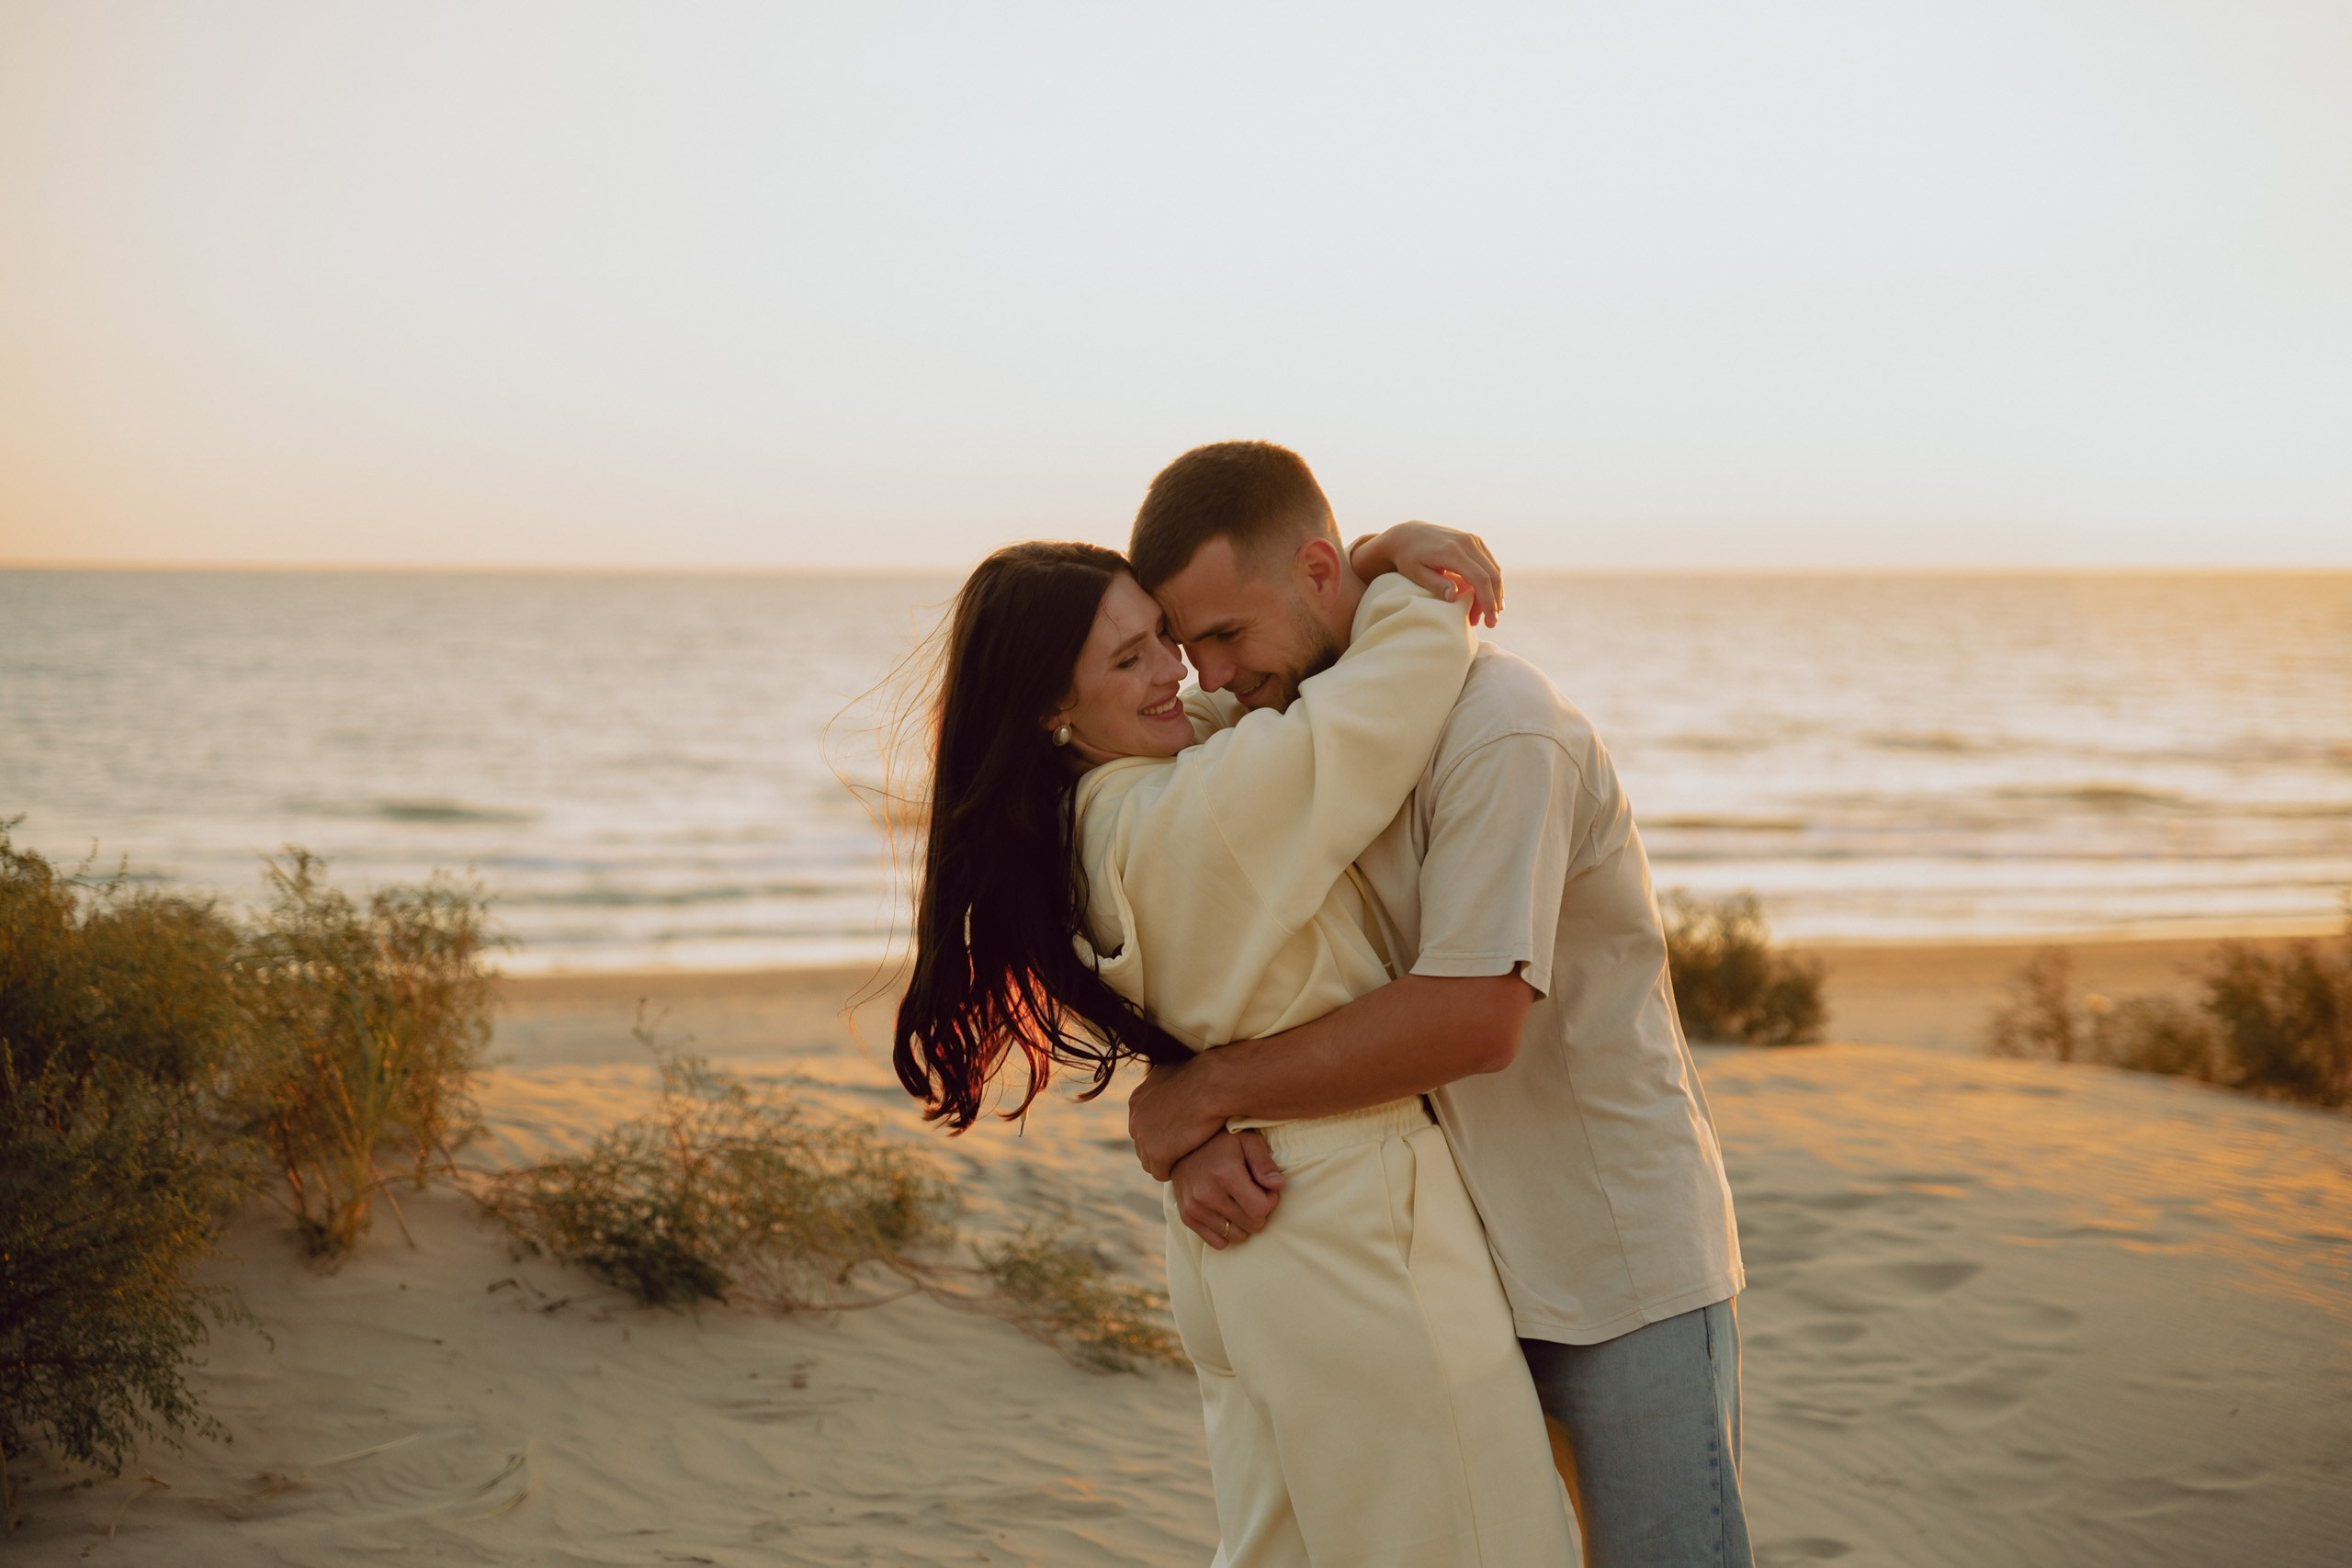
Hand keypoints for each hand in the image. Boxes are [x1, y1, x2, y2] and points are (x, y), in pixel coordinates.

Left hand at [1127, 1056, 1233, 1180]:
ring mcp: (1144, 1138)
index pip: (1141, 1127)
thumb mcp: (1168, 1072)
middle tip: (1183, 1147)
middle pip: (1143, 1146)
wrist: (1212, 1085)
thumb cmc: (1199, 1076)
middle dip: (1160, 1149)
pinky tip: (1187, 1163)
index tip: (1177, 1133)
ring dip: (1166, 1162)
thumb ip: (1158, 1085)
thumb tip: (1162, 1090)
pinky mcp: (1157, 1153)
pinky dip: (1172, 1171)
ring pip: (1149, 1162)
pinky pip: (1160, 1173)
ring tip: (1185, 1157)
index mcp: (1136, 1101)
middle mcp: (1135, 1120)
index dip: (1159, 1133)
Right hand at [1170, 1130, 1285, 1249]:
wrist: (1183, 1147)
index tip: (1265, 1188)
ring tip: (1237, 1202)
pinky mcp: (1187, 1217)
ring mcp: (1195, 1208)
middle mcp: (1207, 1194)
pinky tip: (1225, 1213)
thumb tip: (1277, 1184)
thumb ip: (1264, 1163)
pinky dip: (1226, 1231)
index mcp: (1225, 1175)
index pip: (1261, 1209)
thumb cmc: (1222, 1143)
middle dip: (1258, 1211)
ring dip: (1243, 1223)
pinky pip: (1218, 1243)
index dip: (1270, 1199)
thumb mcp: (1248, 1141)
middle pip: (1252, 1225)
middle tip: (1251, 1194)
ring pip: (1237, 1236)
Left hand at [1353, 521, 1504, 627]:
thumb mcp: (1416, 573)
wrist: (1408, 534)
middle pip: (1492, 575)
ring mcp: (1472, 540)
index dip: (1487, 601)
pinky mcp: (1474, 541)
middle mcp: (1466, 542)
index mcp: (1452, 551)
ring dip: (1495, 593)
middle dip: (1494, 601)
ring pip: (1494, 569)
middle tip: (1490, 623)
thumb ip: (1435, 584)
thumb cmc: (1408, 558)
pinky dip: (1492, 582)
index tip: (1489, 621)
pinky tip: (1489, 598)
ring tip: (1487, 614)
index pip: (1480, 579)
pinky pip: (1490, 563)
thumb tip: (1454, 598)